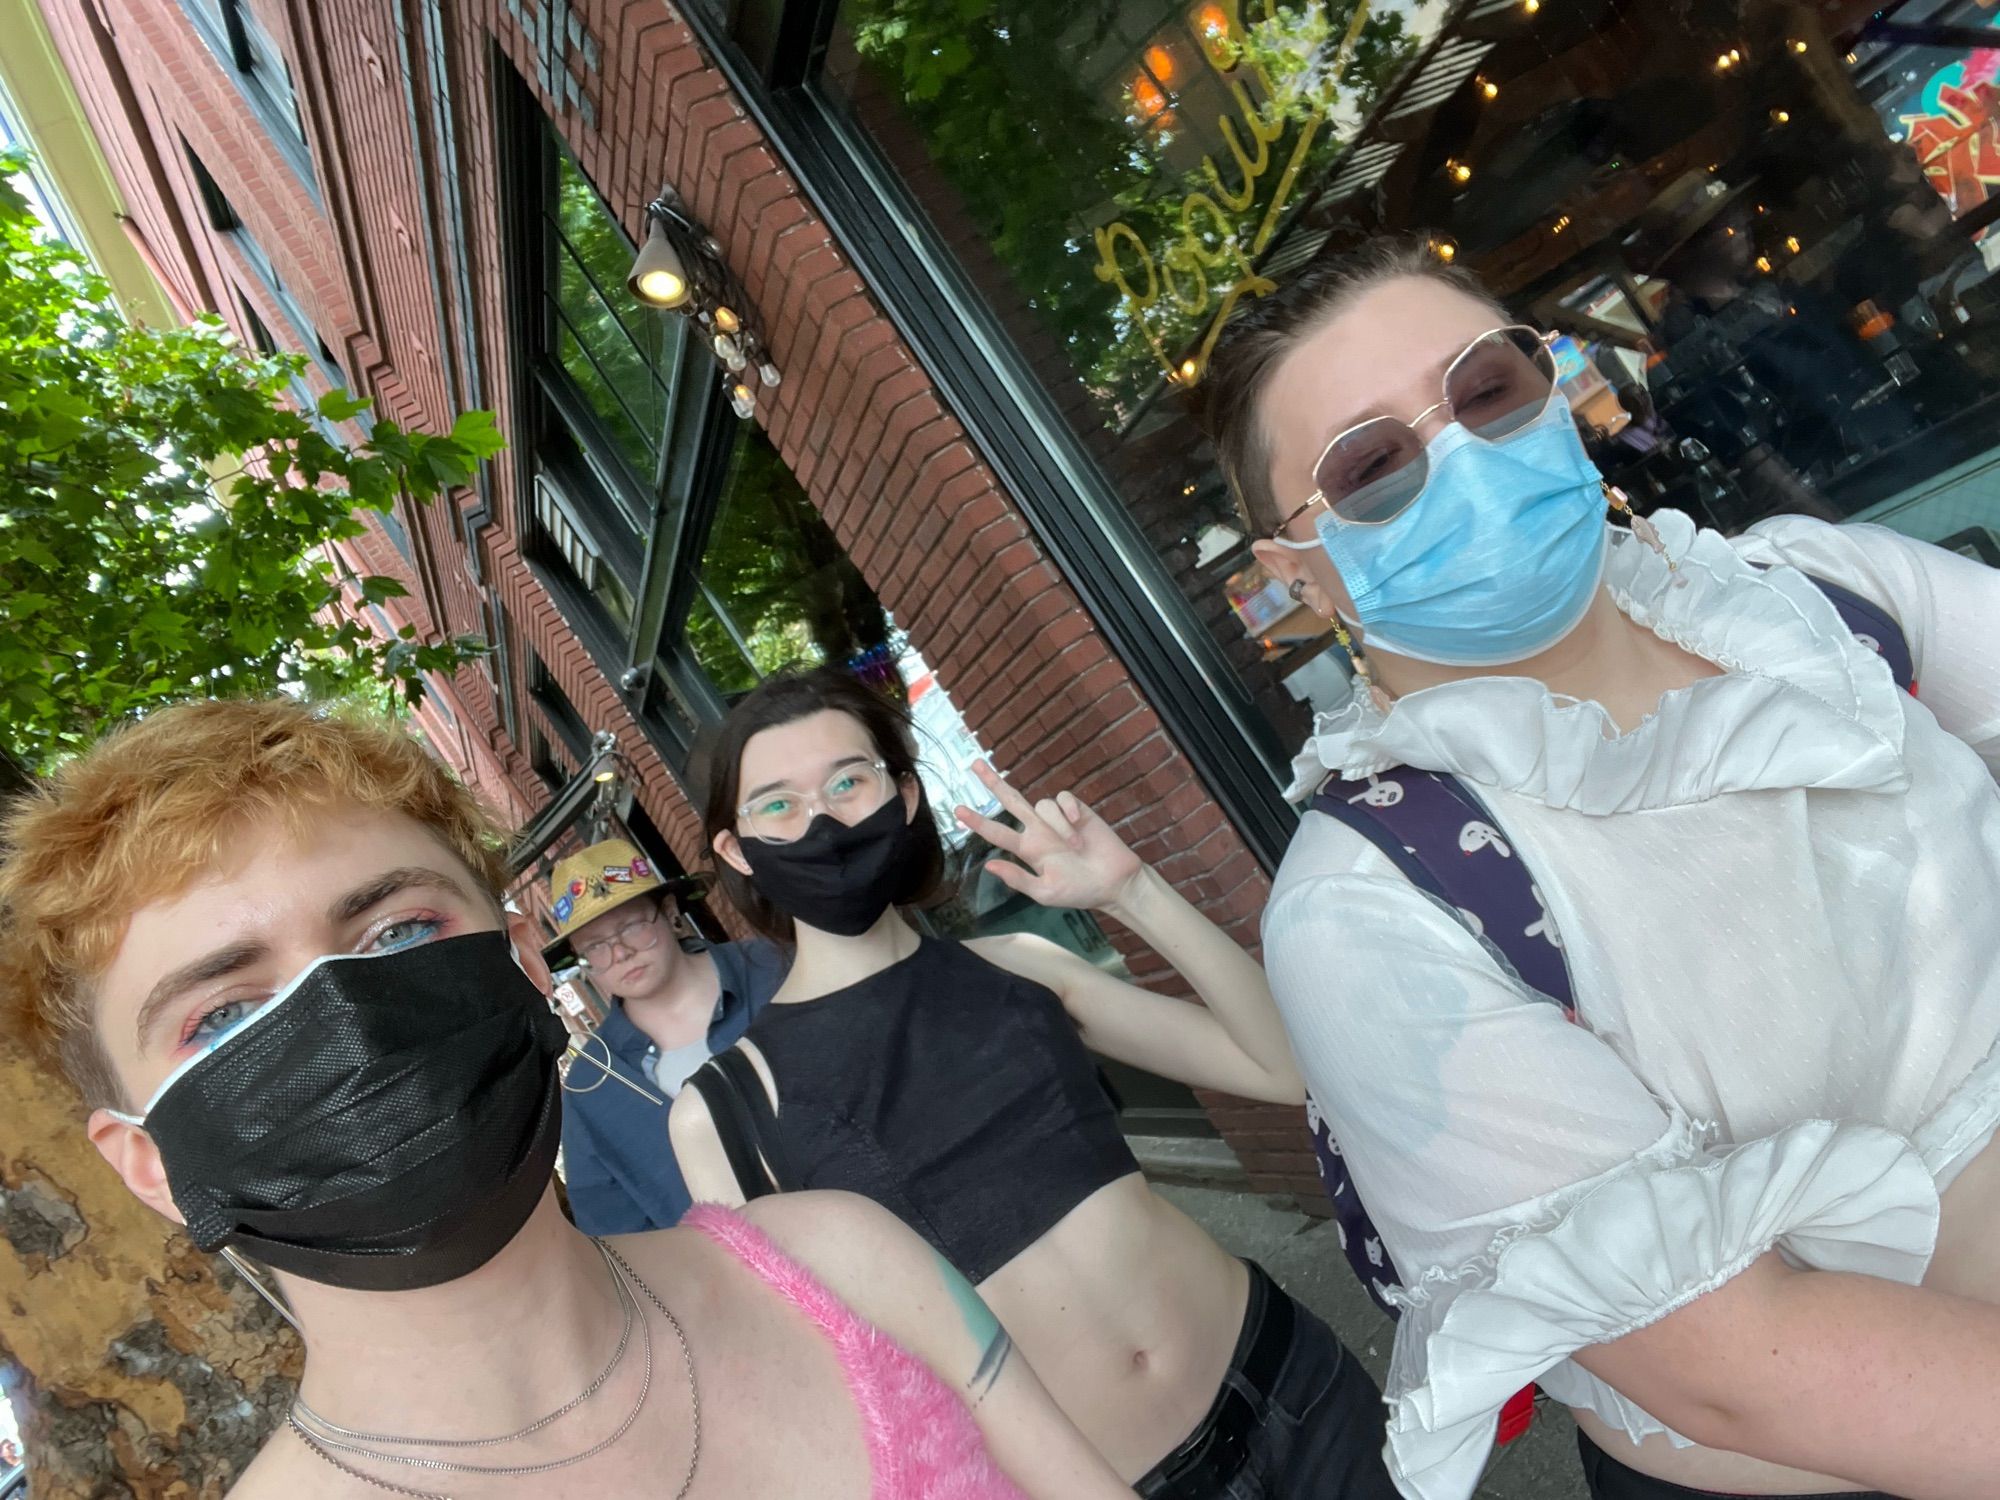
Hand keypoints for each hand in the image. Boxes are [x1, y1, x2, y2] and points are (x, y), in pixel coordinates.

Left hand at [954, 761, 1144, 912]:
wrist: (1114, 882)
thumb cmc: (1080, 891)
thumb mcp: (1045, 893)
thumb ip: (1018, 879)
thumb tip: (989, 866)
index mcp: (1028, 850)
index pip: (997, 833)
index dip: (977, 821)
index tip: (957, 811)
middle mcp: (1038, 830)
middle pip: (1010, 800)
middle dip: (993, 782)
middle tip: (975, 764)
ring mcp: (1057, 819)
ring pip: (1042, 804)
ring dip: (1058, 825)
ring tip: (1077, 846)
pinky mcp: (1077, 810)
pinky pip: (1063, 799)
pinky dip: (1069, 810)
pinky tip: (1080, 825)